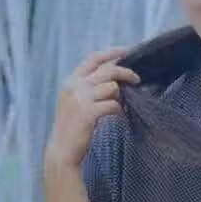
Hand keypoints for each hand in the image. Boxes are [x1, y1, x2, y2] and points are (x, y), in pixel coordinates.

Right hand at [44, 47, 140, 169]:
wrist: (62, 151)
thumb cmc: (75, 126)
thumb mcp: (77, 100)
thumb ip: (91, 86)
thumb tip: (118, 76)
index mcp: (71, 81)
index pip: (94, 58)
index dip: (112, 52)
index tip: (128, 50)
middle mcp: (74, 86)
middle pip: (108, 70)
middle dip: (126, 73)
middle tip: (137, 80)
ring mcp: (80, 99)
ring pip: (113, 87)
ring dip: (120, 97)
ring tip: (119, 107)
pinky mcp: (88, 113)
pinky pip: (114, 104)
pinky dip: (120, 111)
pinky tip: (119, 116)